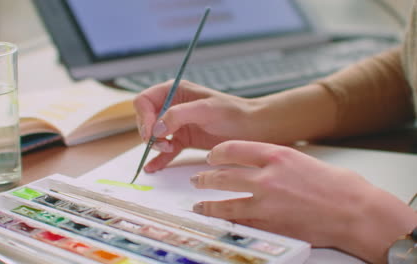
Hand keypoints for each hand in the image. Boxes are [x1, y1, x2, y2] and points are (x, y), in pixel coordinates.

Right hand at [133, 80, 252, 171]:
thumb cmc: (233, 113)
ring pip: (154, 135)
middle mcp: (173, 106)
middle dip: (149, 132)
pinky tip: (152, 168)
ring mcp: (178, 124)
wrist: (253, 129)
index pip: (145, 100)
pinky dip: (159, 158)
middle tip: (161, 143)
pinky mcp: (184, 140)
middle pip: (146, 119)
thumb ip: (178, 115)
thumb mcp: (206, 109)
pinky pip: (165, 150)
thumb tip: (157, 128)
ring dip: (155, 145)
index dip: (144, 116)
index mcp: (176, 91)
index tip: (152, 132)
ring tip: (168, 149)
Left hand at [191, 140, 416, 262]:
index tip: (210, 157)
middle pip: (222, 174)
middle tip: (198, 179)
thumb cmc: (336, 185)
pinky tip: (216, 219)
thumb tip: (252, 165)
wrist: (354, 211)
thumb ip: (273, 161)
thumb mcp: (301, 160)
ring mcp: (266, 201)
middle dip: (205, 177)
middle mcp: (267, 176)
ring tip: (198, 202)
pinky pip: (238, 221)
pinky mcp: (269, 223)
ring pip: (224, 200)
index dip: (216, 153)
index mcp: (276, 154)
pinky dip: (224, 220)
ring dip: (207, 202)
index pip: (233, 148)